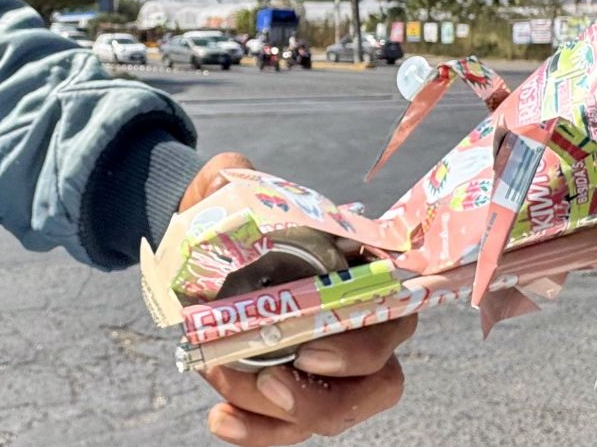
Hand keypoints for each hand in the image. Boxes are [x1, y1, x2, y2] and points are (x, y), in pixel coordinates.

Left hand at [177, 152, 417, 444]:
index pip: (397, 310)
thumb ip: (232, 178)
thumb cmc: (232, 220)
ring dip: (288, 414)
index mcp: (367, 270)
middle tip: (267, 380)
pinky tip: (220, 419)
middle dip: (326, 394)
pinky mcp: (304, 392)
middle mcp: (367, 322)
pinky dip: (261, 432)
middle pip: (381, 375)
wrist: (200, 252)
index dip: (367, 340)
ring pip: (343, 408)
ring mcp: (338, 364)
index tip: (311, 351)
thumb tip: (234, 174)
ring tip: (225, 391)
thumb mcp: (230, 190)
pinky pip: (296, 427)